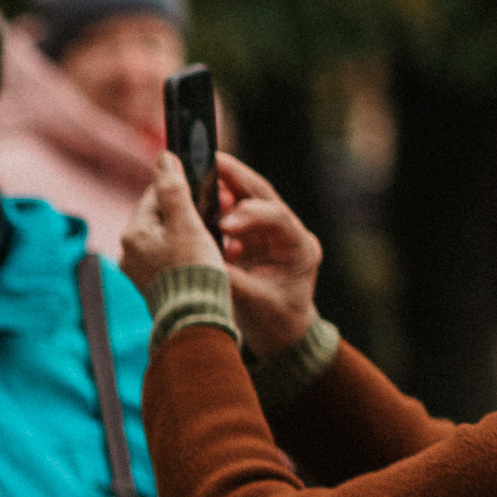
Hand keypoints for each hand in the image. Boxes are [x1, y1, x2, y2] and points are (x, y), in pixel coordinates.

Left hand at [119, 152, 222, 289]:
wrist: (195, 318)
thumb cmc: (193, 270)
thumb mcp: (187, 223)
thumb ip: (174, 190)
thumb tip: (163, 158)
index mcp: (133, 233)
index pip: (154, 195)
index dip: (182, 187)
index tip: (206, 187)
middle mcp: (128, 251)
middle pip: (161, 216)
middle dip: (188, 210)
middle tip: (217, 211)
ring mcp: (138, 269)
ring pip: (168, 236)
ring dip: (191, 230)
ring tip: (216, 234)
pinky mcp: (152, 283)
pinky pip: (170, 256)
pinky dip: (188, 250)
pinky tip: (208, 253)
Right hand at [212, 153, 321, 360]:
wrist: (283, 336)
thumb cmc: (274, 323)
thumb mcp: (253, 304)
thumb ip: (228, 279)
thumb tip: (200, 261)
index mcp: (299, 248)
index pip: (276, 218)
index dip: (249, 216)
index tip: (224, 224)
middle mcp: (288, 233)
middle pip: (262, 194)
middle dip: (236, 177)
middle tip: (211, 161)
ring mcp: (271, 232)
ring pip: (247, 198)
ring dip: (223, 186)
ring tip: (198, 176)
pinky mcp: (253, 236)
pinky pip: (233, 212)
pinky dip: (215, 206)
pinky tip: (197, 203)